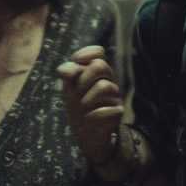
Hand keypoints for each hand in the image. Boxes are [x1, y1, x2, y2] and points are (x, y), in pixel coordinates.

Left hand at [58, 45, 123, 165]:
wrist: (88, 133)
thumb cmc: (79, 107)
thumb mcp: (68, 90)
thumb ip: (67, 76)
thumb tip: (70, 66)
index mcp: (96, 72)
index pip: (98, 52)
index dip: (87, 53)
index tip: (74, 62)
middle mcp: (108, 80)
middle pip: (100, 65)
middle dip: (83, 77)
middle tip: (76, 91)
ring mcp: (114, 95)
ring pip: (104, 86)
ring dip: (87, 98)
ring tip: (81, 108)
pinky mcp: (118, 111)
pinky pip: (109, 109)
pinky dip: (94, 114)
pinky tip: (89, 118)